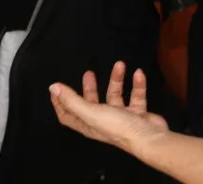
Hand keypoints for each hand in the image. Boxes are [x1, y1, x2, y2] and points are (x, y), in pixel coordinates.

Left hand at [50, 60, 168, 153]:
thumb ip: (72, 99)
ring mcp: (120, 118)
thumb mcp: (91, 112)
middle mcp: (102, 122)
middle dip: (89, 88)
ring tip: (120, 65)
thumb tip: (53, 87)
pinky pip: (135, 96)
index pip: (67, 114)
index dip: (60, 103)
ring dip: (117, 80)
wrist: (148, 137)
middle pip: (91, 103)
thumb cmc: (118, 126)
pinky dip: (136, 85)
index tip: (57, 88)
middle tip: (89, 73)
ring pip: (115, 96)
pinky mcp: (136, 113)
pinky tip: (138, 74)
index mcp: (88, 124)